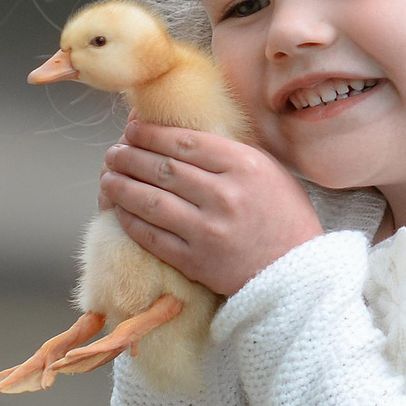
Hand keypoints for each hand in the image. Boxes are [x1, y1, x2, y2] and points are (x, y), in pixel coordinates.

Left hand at [99, 121, 325, 295]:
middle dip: (129, 156)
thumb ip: (231, 153)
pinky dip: (130, 219)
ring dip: (121, 185)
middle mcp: (224, 195)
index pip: (184, 141)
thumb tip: (181, 134)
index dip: (151, 133)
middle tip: (114, 152)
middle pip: (162, 168)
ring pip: (150, 200)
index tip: (132, 129)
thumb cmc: (285, 219)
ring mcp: (207, 230)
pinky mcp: (195, 261)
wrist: (298, 276)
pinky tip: (118, 209)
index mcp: (245, 166)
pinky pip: (151, 235)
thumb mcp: (270, 172)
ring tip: (108, 176)